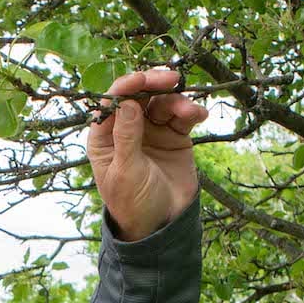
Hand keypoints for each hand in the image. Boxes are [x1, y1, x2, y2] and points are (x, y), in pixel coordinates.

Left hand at [87, 70, 207, 240]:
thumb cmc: (134, 202)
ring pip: (162, 102)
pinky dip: (190, 111)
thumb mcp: (127, 172)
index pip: (111, 103)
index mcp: (104, 138)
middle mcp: (127, 129)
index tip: (142, 78)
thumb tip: (126, 103)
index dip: (126, 86)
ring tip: (190, 112)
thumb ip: (126, 137)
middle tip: (171, 78)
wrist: (162, 225)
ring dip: (176, 100)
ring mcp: (151, 131)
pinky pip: (181, 116)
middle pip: (138, 96)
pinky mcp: (174, 136)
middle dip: (154, 83)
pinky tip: (199, 115)